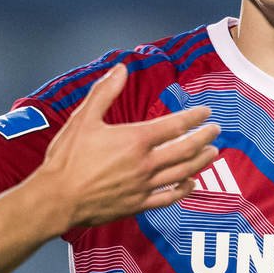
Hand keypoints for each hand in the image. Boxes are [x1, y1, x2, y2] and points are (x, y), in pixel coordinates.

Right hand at [32, 66, 217, 228]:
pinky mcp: (138, 205)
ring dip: (201, 161)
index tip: (206, 112)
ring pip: (182, 173)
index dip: (194, 117)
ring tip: (212, 153)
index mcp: (135, 140)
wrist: (57, 199)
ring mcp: (144, 186)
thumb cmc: (67, 158)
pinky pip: (168, 198)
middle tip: (216, 130)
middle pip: (186, 149)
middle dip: (204, 138)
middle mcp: (145, 164)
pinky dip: (183, 190)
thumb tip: (120, 68)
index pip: (175, 126)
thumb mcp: (83, 119)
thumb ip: (104, 92)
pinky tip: (190, 184)